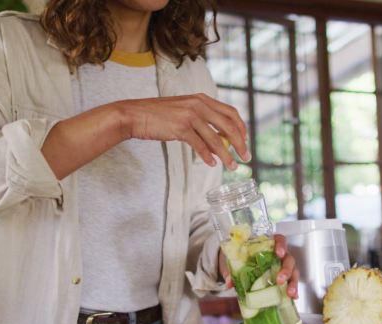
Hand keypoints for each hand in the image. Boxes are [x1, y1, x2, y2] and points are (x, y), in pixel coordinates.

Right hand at [114, 93, 249, 169]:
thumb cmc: (159, 116)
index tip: (245, 140)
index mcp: (202, 99)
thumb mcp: (184, 111)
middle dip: (240, 143)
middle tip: (246, 157)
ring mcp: (190, 116)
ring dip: (227, 155)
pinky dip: (208, 156)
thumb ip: (202, 120)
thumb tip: (219, 140)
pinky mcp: (180, 128)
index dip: (241, 127)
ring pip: (216, 139)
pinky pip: (200, 145)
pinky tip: (211, 164)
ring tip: (232, 166)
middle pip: (228, 126)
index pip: (230, 112)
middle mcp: (199, 105)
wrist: (135, 115)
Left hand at [218, 234, 299, 298]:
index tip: (279, 253)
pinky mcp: (284, 279)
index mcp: (268, 246)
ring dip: (292, 281)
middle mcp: (279, 256)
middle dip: (286, 269)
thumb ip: (231, 269)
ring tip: (289, 292)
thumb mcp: (234, 261)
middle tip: (279, 279)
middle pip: (288, 258)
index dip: (281, 245)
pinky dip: (294, 290)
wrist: (240, 268)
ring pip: (293, 271)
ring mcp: (283, 267)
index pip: (280, 240)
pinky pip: (292, 283)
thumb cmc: (240, 259)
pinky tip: (293, 298)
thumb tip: (229, 282)